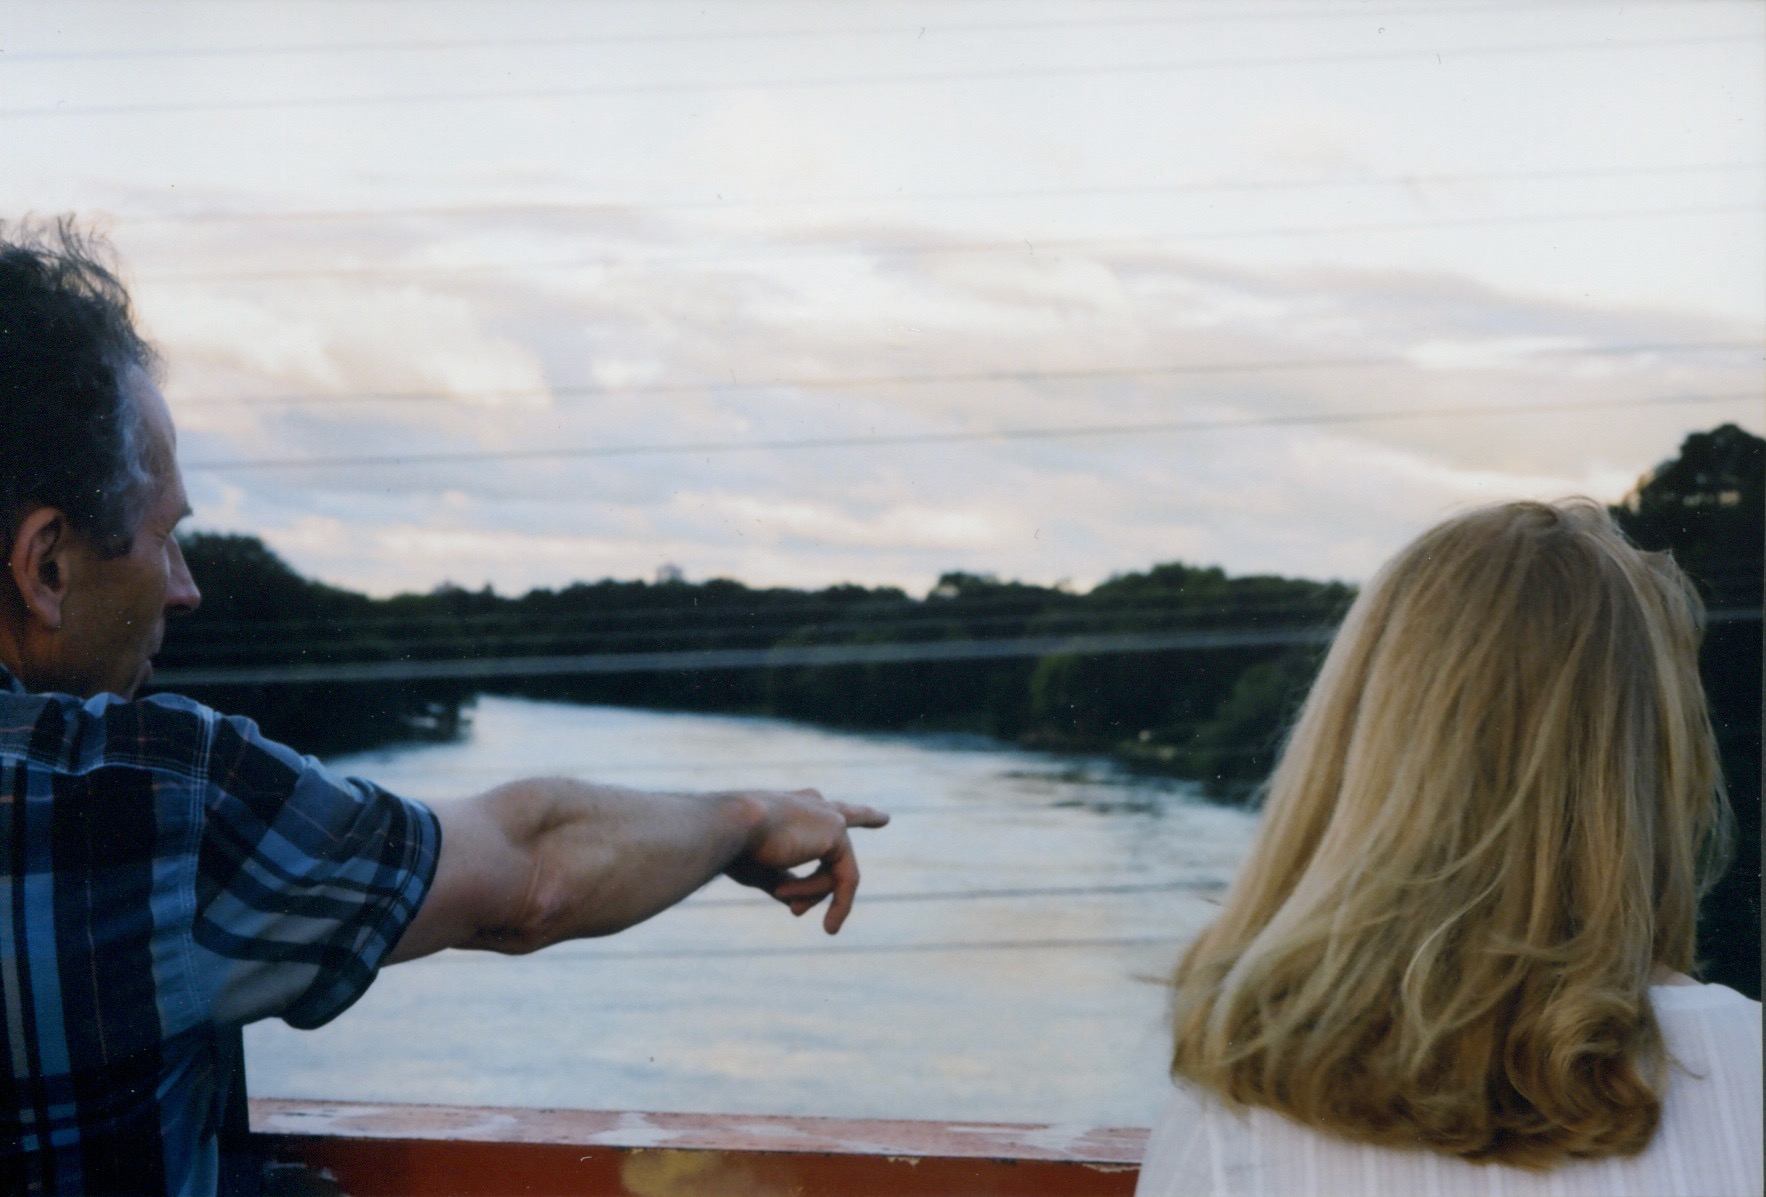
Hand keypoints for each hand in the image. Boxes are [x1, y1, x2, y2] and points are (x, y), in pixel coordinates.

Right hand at [723, 789, 888, 933]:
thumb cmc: (735, 847)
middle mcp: (812, 805)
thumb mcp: (760, 872)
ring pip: (833, 871)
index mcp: (789, 806)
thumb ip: (784, 884)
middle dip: (868, 816)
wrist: (729, 826)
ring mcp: (829, 816)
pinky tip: (808, 912)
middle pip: (848, 814)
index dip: (840, 812)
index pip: (818, 808)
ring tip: (788, 903)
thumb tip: (798, 904)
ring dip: (808, 894)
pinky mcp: (838, 831)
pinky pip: (840, 878)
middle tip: (884, 818)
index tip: (873, 810)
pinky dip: (824, 898)